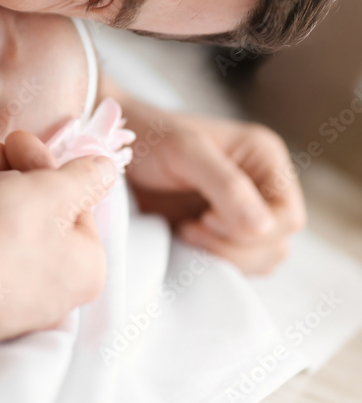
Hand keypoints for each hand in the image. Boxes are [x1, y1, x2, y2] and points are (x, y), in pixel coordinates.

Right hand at [0, 149, 116, 349]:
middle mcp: (51, 289)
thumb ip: (86, 177)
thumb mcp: (55, 192)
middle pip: (31, 209)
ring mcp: (5, 297)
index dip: (42, 163)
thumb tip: (105, 170)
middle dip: (2, 168)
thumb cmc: (7, 235)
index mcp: (85, 267)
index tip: (16, 141)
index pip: (71, 203)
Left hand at [103, 78, 305, 273]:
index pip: (288, 216)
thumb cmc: (149, 138)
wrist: (116, 148)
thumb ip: (225, 184)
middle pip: (278, 243)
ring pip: (262, 259)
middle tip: (191, 226)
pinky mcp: (222, 232)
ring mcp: (244, 212)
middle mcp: (262, 187)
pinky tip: (185, 238)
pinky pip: (238, 264)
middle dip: (235, 246)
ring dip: (224, 256)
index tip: (207, 216)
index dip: (255, 229)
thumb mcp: (185, 152)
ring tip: (186, 229)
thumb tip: (263, 226)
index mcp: (264, 160)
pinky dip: (215, 261)